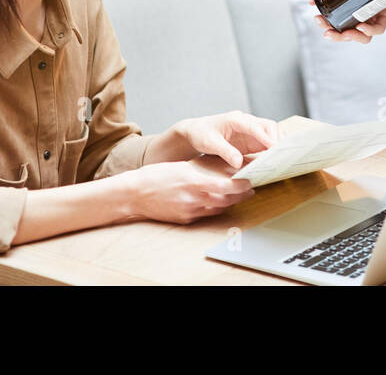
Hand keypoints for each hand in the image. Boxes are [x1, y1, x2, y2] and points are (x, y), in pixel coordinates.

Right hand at [132, 155, 255, 223]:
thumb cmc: (156, 176)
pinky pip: (205, 214)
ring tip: (238, 196)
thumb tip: (222, 168)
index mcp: (194, 182)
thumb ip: (202, 170)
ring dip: (229, 202)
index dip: (241, 186)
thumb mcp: (181, 167)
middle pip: (226, 200)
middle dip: (241, 195)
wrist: (135, 194)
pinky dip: (214, 207)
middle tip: (250, 189)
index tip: (250, 181)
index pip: (226, 187)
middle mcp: (194, 199)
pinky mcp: (185, 220)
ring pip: (218, 208)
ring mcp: (190, 211)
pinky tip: (217, 202)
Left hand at [176, 111, 277, 168]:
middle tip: (281, 155)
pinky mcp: (251, 139)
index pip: (255, 126)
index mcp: (236, 119)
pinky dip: (272, 150)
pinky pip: (266, 142)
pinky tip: (275, 160)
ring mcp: (250, 131)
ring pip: (270, 133)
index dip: (265, 137)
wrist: (197, 132)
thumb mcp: (210, 143)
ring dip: (276, 144)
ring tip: (281, 158)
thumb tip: (239, 163)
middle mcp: (246, 122)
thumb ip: (225, 152)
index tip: (273, 147)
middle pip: (268, 126)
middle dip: (276, 139)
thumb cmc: (202, 134)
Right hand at [310, 0, 385, 43]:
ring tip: (343, 34)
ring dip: (351, 37)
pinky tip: (361, 26)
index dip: (327, 27)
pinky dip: (369, 31)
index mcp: (350, 10)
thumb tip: (311, 1)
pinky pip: (379, 29)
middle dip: (336, 37)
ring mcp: (373, 16)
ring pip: (364, 37)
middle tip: (327, 33)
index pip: (338, 26)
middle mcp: (361, 16)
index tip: (318, 19)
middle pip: (349, 35)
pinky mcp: (385, 14)